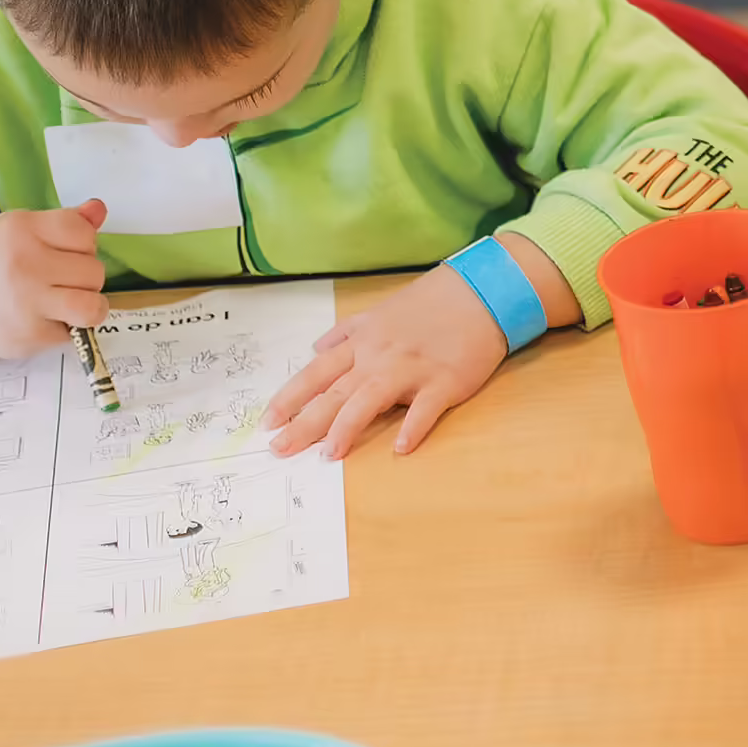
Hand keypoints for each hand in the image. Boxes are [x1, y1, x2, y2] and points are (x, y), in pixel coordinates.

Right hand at [0, 200, 109, 358]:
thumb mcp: (20, 231)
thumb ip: (65, 222)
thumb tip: (99, 209)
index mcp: (21, 228)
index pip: (83, 231)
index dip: (83, 243)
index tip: (64, 252)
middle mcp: (23, 262)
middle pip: (94, 270)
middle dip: (84, 276)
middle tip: (58, 280)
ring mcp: (26, 301)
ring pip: (93, 304)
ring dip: (88, 305)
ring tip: (69, 302)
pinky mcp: (29, 335)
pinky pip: (76, 331)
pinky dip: (68, 327)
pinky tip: (46, 319)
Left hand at [263, 264, 507, 458]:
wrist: (479, 292)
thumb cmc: (431, 303)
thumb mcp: (381, 311)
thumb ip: (347, 332)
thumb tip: (318, 349)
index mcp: (363, 342)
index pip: (317, 373)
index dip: (290, 398)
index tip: (268, 422)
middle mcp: (380, 356)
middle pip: (335, 393)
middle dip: (304, 423)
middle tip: (279, 449)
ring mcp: (412, 369)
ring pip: (371, 399)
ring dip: (348, 427)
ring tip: (329, 455)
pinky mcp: (445, 380)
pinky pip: (425, 408)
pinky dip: (413, 427)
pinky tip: (401, 448)